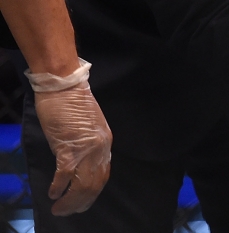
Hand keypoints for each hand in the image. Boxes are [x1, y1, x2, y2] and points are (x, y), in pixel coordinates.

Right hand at [33, 82, 112, 214]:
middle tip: (69, 211)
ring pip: (82, 185)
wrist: (64, 86)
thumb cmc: (72, 103)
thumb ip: (87, 145)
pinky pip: (65, 175)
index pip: (103, 174)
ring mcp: (85, 149)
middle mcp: (100, 148)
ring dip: (71, 200)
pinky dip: (59, 187)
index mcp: (105, 142)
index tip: (83, 201)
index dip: (93, 191)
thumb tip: (79, 162)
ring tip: (60, 209)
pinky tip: (53, 194)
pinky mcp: (68, 148)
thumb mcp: (87, 127)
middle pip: (95, 184)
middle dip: (82, 202)